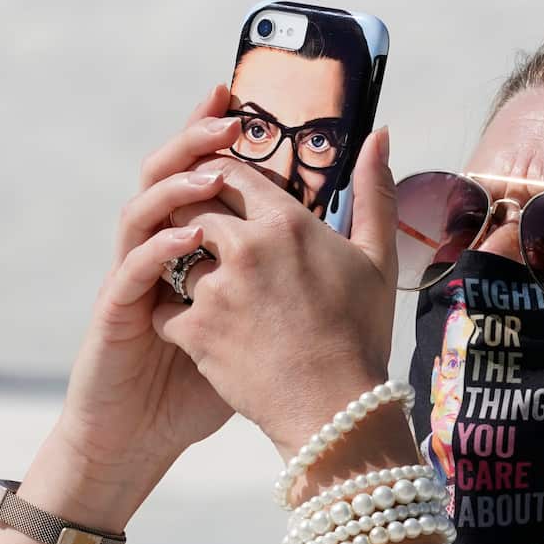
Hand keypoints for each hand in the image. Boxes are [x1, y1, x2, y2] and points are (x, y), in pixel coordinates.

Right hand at [44, 85, 248, 508]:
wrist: (145, 435)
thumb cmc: (202, 382)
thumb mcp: (256, 327)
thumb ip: (283, 284)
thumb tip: (336, 253)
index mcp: (191, 249)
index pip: (203, 179)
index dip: (221, 143)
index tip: (253, 107)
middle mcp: (157, 253)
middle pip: (168, 177)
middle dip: (196, 141)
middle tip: (232, 115)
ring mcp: (133, 280)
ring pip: (142, 211)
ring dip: (176, 186)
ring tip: (213, 169)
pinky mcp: (118, 313)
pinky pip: (133, 270)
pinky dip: (159, 248)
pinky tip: (189, 237)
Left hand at [151, 126, 400, 460]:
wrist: (336, 409)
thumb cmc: (361, 336)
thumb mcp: (377, 259)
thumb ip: (373, 192)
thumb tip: (380, 135)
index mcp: (287, 222)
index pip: (230, 172)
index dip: (220, 179)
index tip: (223, 194)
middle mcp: (246, 247)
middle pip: (191, 205)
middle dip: (192, 217)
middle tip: (207, 242)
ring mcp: (216, 288)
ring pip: (175, 257)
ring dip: (185, 269)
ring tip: (210, 294)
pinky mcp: (196, 329)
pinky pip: (164, 308)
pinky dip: (174, 318)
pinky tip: (201, 332)